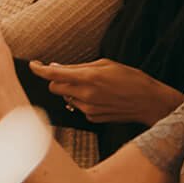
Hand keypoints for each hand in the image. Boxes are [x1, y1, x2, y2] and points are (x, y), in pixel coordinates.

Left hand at [28, 58, 182, 124]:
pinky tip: (99, 97)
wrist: (150, 102)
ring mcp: (88, 108)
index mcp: (89, 77)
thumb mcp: (106, 64)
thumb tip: (56, 67)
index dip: (39, 69)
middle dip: (57, 80)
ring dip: (71, 91)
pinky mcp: (92, 117)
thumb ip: (79, 67)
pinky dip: (81, 100)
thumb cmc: (131, 79)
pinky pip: (77, 107)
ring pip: (65, 98)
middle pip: (54, 88)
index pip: (53, 74)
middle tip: (69, 75)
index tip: (33, 65)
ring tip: (92, 86)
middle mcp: (86, 94)